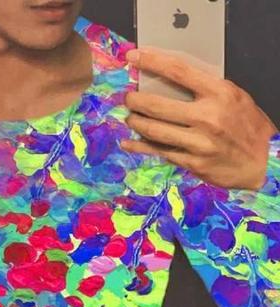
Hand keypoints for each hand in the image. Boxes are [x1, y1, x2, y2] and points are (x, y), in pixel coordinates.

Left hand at [120, 47, 277, 190]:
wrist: (262, 160)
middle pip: (158, 105)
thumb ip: (205, 89)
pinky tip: (128, 142)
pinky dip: (140, 146)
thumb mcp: (233, 97)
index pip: (178, 71)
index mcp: (219, 93)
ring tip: (130, 117)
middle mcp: (207, 117)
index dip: (152, 62)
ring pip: (154, 130)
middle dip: (136, 100)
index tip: (133, 58)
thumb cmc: (246, 125)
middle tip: (128, 98)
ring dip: (136, 122)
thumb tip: (168, 82)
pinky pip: (159, 151)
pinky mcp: (192, 162)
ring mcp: (198, 142)